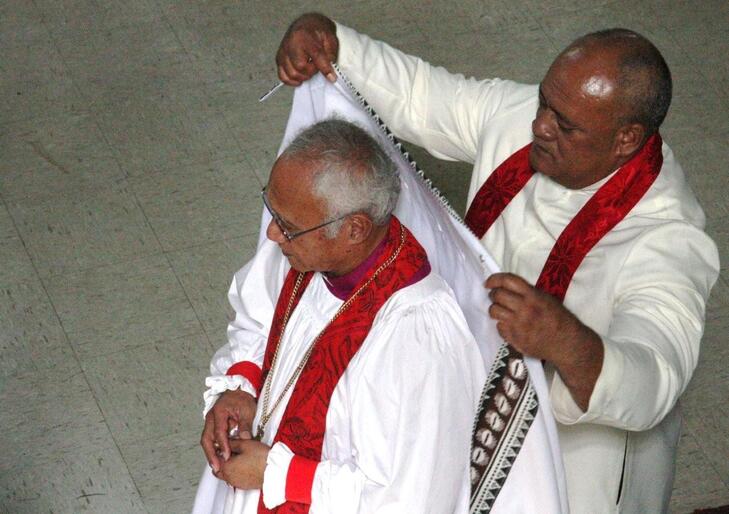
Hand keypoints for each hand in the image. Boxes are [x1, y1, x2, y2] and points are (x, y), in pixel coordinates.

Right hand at [201, 389, 256, 471]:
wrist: (239, 391)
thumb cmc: (242, 399)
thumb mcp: (248, 409)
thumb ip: (245, 424)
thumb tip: (244, 438)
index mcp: (219, 412)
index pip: (219, 432)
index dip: (223, 445)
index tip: (227, 456)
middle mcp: (211, 418)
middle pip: (207, 439)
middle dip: (210, 454)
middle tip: (216, 466)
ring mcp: (211, 422)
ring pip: (207, 441)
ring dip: (210, 454)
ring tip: (216, 466)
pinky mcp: (214, 426)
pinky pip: (211, 439)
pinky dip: (214, 449)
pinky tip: (218, 458)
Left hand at [215, 439, 270, 489]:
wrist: (274, 471)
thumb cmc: (261, 458)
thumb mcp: (245, 444)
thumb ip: (232, 443)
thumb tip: (226, 441)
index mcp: (226, 467)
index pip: (215, 458)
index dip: (219, 450)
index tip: (225, 444)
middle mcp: (228, 477)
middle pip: (218, 469)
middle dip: (222, 460)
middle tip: (230, 451)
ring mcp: (236, 483)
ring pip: (226, 475)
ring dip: (229, 467)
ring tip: (239, 457)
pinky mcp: (244, 486)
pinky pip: (235, 479)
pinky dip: (236, 472)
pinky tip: (245, 465)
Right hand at [276, 13, 337, 85]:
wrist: (306, 24)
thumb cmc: (318, 32)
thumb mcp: (330, 40)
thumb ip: (330, 56)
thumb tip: (330, 75)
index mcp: (304, 36)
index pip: (316, 56)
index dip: (325, 69)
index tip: (332, 78)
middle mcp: (290, 43)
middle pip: (301, 67)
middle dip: (312, 71)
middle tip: (316, 66)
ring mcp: (283, 52)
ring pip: (292, 74)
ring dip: (303, 76)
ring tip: (309, 68)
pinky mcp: (279, 59)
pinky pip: (283, 76)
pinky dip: (292, 80)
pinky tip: (300, 77)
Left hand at [485, 272, 602, 410]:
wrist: (566, 342)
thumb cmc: (558, 318)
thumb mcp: (546, 299)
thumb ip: (527, 293)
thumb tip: (506, 287)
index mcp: (533, 296)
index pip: (508, 281)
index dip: (494, 279)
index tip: (488, 283)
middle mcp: (524, 308)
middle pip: (497, 295)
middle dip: (494, 295)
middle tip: (496, 298)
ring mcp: (518, 324)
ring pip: (494, 311)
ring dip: (495, 310)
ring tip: (501, 312)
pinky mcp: (515, 338)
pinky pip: (499, 327)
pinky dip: (502, 325)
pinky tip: (510, 325)